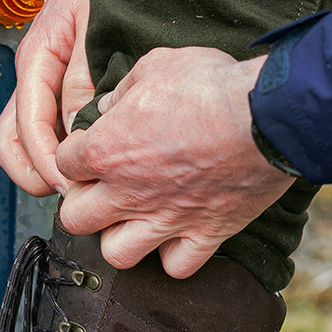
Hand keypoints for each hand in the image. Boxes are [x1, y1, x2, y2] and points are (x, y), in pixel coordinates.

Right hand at [0, 0, 116, 196]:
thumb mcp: (96, 25)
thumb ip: (83, 79)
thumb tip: (77, 131)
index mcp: (36, 60)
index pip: (25, 131)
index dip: (47, 166)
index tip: (72, 185)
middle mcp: (35, 74)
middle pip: (12, 144)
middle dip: (35, 175)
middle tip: (72, 193)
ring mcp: (46, 79)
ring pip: (25, 139)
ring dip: (44, 166)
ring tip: (80, 181)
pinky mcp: (62, 81)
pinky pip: (49, 126)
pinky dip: (61, 149)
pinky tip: (91, 156)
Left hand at [55, 47, 293, 277]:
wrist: (268, 115)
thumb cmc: (211, 86)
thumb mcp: (156, 65)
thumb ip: (122, 90)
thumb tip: (107, 104)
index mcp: (106, 150)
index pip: (63, 163)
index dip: (74, 154)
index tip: (89, 148)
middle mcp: (127, 192)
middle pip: (75, 218)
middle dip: (82, 203)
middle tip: (99, 189)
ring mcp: (165, 219)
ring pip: (116, 254)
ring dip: (118, 238)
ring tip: (131, 220)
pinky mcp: (204, 234)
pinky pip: (176, 266)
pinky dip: (174, 257)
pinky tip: (177, 237)